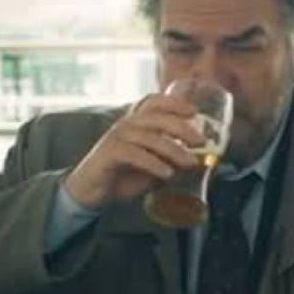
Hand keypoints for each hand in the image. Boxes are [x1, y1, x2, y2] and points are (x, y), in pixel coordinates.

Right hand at [63, 94, 204, 209]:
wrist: (93, 192)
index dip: (174, 103)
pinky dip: (154, 163)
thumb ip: (171, 160)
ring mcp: (116, 137)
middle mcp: (126, 125)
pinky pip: (135, 154)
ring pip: (149, 137)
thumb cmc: (124, 175)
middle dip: (182, 127)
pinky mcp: (109, 153)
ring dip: (173, 149)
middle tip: (200, 141)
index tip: (194, 112)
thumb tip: (200, 160)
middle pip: (157, 117)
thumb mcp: (154, 167)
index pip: (154, 102)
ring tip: (190, 162)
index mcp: (137, 123)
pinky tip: (167, 173)